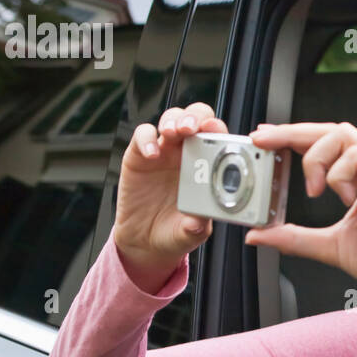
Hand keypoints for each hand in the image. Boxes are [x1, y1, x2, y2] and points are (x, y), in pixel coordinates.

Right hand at [113, 102, 227, 291]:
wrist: (145, 240)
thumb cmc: (175, 231)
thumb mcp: (190, 233)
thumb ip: (195, 227)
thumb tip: (197, 222)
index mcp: (208, 166)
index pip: (217, 137)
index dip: (218, 130)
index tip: (217, 132)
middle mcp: (187, 153)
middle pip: (196, 118)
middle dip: (196, 117)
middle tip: (192, 128)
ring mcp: (164, 151)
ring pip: (171, 119)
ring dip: (173, 120)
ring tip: (173, 132)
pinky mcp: (138, 155)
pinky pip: (142, 135)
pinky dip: (146, 139)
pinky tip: (151, 153)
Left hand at [244, 121, 356, 334]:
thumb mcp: (331, 247)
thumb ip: (295, 238)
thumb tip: (258, 234)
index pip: (327, 143)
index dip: (293, 136)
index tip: (263, 141)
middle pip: (332, 129)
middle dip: (292, 131)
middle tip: (263, 141)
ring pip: (343, 134)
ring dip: (316, 157)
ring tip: (312, 189)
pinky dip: (338, 173)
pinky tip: (339, 197)